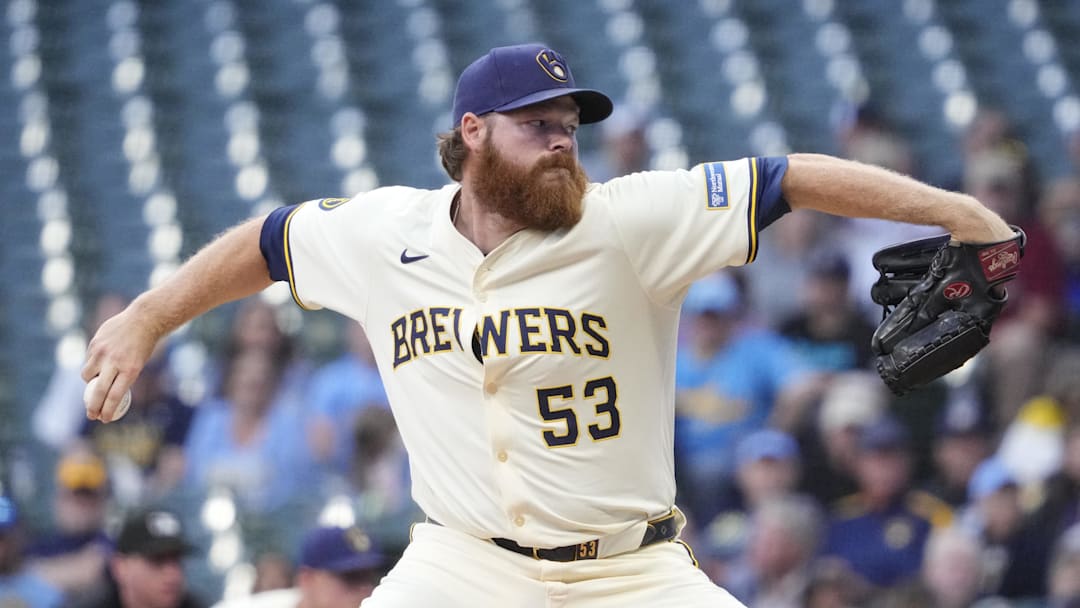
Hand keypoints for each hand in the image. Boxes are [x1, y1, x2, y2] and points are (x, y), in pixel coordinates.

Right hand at [80, 305, 161, 421]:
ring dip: (89, 383)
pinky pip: (88, 360)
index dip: (108, 410)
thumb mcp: (138, 364)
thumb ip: (121, 378)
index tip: (104, 419)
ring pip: (87, 375)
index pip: (115, 396)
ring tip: (96, 383)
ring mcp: (102, 352)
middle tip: (91, 415)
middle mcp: (115, 362)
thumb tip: (106, 396)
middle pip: (99, 391)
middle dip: (93, 407)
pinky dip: (92, 365)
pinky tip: (100, 360)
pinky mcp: (94, 344)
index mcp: (130, 369)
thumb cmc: (143, 346)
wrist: (143, 320)